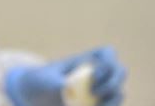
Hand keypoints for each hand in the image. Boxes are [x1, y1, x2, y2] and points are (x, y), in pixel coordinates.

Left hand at [5, 47, 125, 105]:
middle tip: (94, 93)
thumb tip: (66, 87)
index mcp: (86, 60)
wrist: (33, 98)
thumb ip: (52, 81)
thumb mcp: (42, 79)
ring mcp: (100, 91)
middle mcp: (97, 73)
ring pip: (119, 93)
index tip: (93, 76)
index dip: (107, 63)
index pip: (108, 53)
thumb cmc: (38, 82)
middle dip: (113, 82)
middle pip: (120, 71)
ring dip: (113, 101)